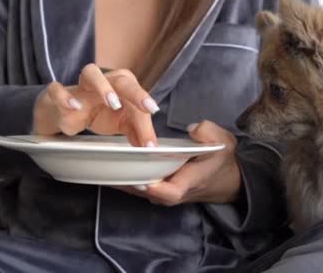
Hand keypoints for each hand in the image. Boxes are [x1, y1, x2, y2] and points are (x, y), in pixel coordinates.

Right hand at [33, 64, 158, 145]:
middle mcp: (105, 81)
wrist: (64, 113)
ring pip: (91, 73)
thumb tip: (151, 145)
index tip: (154, 118)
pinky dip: (65, 97)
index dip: (146, 108)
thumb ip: (137, 132)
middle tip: (147, 107)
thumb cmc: (98, 113)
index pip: (137, 97)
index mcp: (122, 86)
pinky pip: (58, 89)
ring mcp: (81, 86)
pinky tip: (74, 107)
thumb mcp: (120, 124)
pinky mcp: (59, 94)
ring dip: (103, 86)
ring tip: (113, 103)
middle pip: (122, 80)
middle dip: (135, 92)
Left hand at [117, 120, 240, 204]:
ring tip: (98, 170)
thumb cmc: (221, 159)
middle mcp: (174, 191)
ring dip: (120, 182)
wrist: (224, 179)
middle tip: (107, 171)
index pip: (171, 191)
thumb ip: (209, 134)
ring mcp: (164, 193)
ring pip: (139, 192)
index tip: (141, 180)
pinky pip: (139, 187)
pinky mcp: (158, 190)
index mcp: (190, 181)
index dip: (156, 188)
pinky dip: (124, 179)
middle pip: (147, 194)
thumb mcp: (224, 142)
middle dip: (128, 184)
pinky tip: (106, 169)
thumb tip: (193, 128)